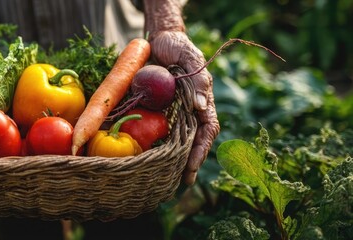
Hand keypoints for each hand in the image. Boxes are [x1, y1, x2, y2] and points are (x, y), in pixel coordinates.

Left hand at [144, 0, 219, 184]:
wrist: (159, 40)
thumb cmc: (178, 47)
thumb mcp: (190, 57)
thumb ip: (197, 80)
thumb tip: (200, 107)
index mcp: (201, 101)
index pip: (207, 130)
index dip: (202, 150)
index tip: (193, 166)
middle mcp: (189, 110)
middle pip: (193, 141)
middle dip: (189, 163)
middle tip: (182, 182)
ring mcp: (173, 111)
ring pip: (175, 140)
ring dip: (172, 160)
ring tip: (166, 181)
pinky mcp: (156, 110)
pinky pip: (154, 130)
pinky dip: (153, 145)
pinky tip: (147, 160)